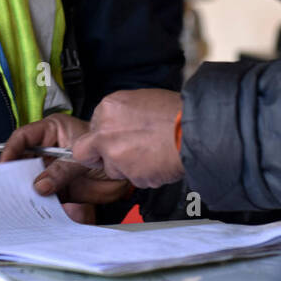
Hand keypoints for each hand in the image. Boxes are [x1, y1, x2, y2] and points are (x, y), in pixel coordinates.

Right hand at [0, 114, 132, 220]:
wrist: (129, 171)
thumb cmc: (110, 151)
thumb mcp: (86, 158)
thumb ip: (63, 170)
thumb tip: (39, 186)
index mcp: (52, 132)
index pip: (24, 137)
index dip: (11, 150)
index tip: (5, 165)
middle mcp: (48, 151)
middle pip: (22, 161)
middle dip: (15, 175)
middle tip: (7, 188)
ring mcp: (52, 171)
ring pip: (31, 181)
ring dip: (26, 192)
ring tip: (19, 202)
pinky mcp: (58, 190)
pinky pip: (44, 198)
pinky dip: (40, 205)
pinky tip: (34, 210)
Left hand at [70, 89, 184, 187]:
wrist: (195, 129)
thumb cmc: (175, 112)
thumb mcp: (142, 101)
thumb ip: (122, 116)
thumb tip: (119, 126)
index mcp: (108, 108)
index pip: (91, 128)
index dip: (103, 136)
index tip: (113, 139)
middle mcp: (106, 132)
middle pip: (85, 153)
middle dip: (98, 156)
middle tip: (118, 155)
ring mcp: (116, 156)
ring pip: (113, 169)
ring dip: (127, 167)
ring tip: (151, 155)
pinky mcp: (131, 175)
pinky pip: (134, 179)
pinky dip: (146, 175)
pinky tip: (159, 162)